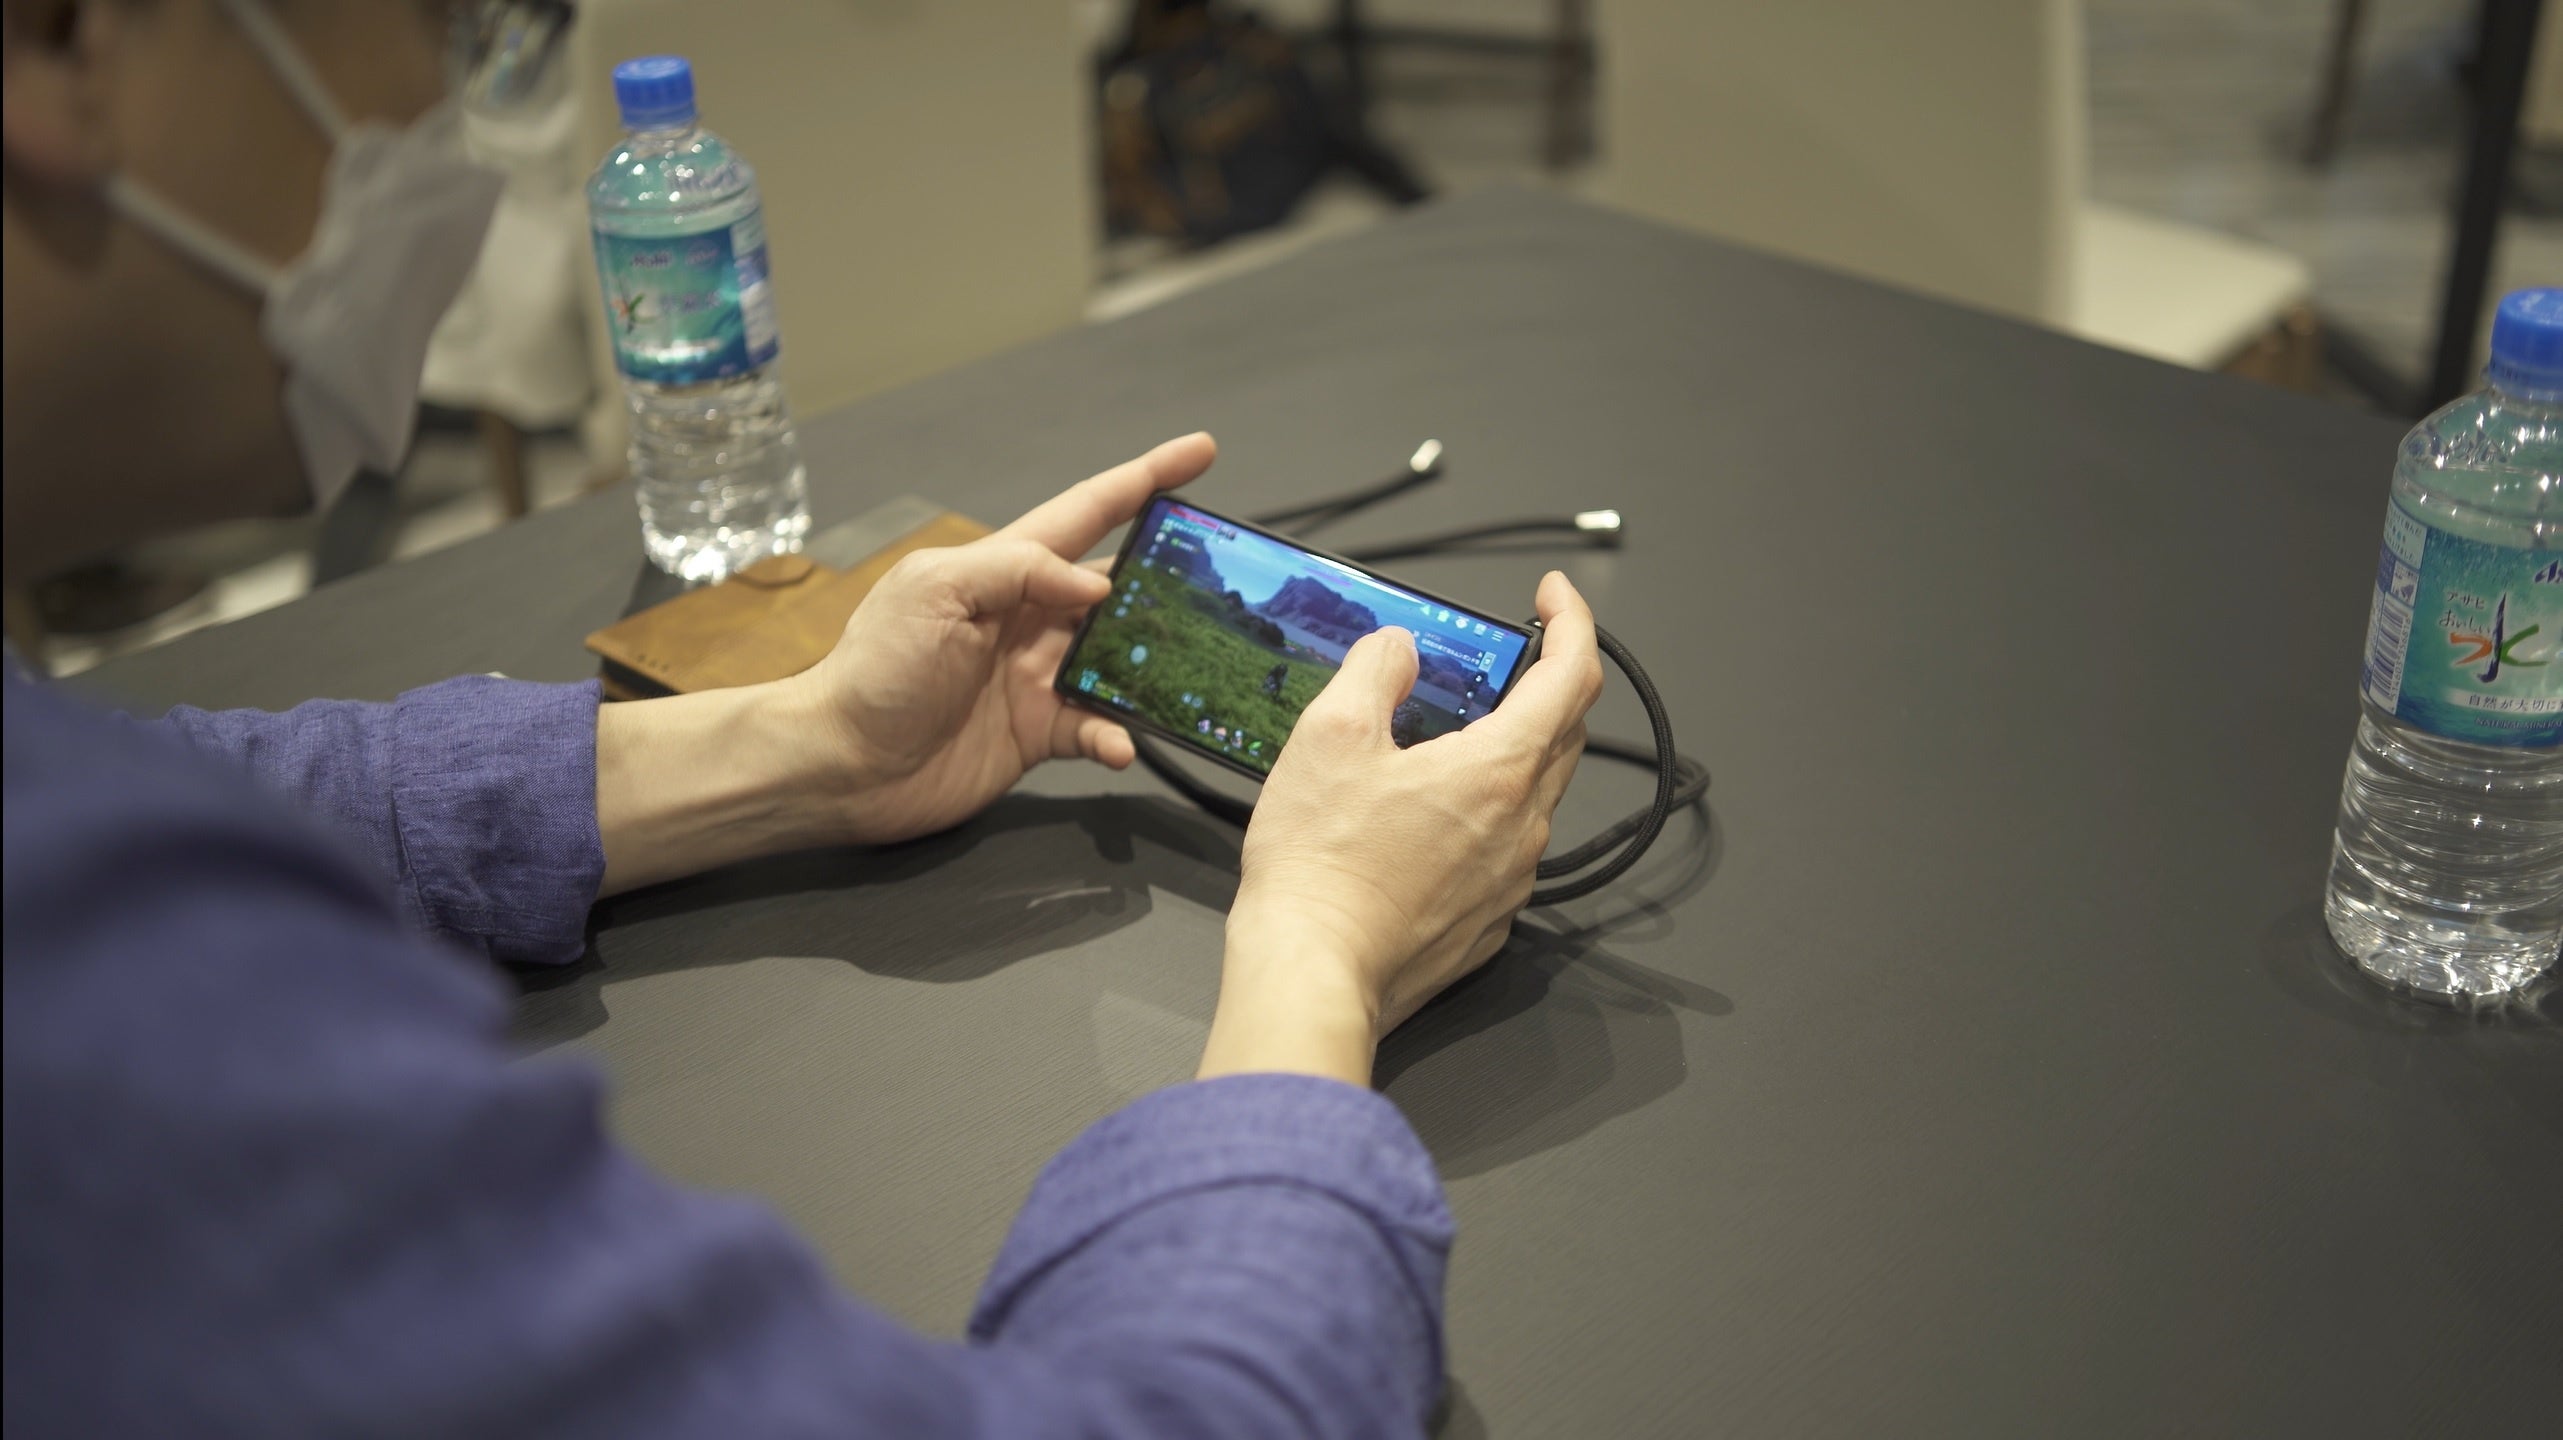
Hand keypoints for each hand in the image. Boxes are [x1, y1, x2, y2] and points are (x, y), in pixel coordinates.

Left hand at [787, 433, 1216, 845]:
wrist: (843, 763)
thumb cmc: (876, 668)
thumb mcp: (938, 591)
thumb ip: (1019, 570)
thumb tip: (1100, 582)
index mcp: (1006, 568)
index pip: (1088, 511)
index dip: (1145, 479)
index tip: (1201, 451)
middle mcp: (1030, 617)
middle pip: (1121, 586)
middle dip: (1172, 578)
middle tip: (1225, 580)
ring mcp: (1038, 676)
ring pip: (1122, 659)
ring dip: (1156, 665)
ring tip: (1191, 668)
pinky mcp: (1039, 732)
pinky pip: (1098, 727)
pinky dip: (1117, 735)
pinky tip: (1120, 743)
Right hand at [1199, 571, 1604, 1085]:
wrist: (1313, 971)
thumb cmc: (1320, 867)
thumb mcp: (1330, 735)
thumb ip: (1374, 671)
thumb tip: (1397, 649)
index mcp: (1499, 771)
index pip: (1574, 676)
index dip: (1573, 622)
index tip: (1554, 596)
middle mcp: (1522, 827)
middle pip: (1563, 734)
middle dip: (1543, 684)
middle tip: (1498, 661)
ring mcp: (1510, 880)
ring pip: (1534, 794)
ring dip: (1509, 752)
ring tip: (1445, 739)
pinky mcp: (1486, 921)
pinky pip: (1504, 849)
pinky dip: (1483, 813)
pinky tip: (1426, 815)